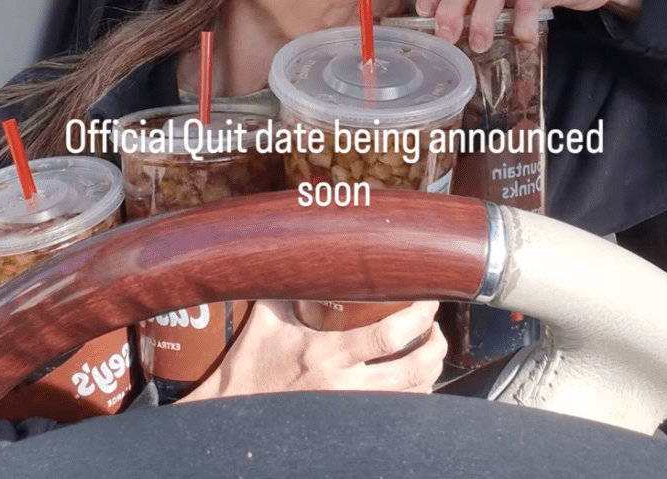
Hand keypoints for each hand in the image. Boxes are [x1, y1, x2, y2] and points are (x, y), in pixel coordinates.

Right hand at [178, 300, 444, 400]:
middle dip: (434, 345)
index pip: (387, 335)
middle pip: (411, 369)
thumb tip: (300, 243)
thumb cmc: (249, 361)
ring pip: (409, 396)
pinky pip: (394, 413)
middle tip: (436, 325)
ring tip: (432, 348)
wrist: (230, 409)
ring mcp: (348, 409)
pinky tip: (416, 380)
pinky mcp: (347, 423)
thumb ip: (289, 282)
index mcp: (325, 352)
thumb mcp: (268, 315)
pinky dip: (414, 396)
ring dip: (430, 371)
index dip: (418, 315)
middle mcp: (342, 385)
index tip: (429, 297)